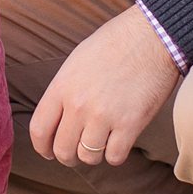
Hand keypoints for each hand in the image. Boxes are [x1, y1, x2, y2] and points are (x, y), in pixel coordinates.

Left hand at [30, 6, 182, 168]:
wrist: (153, 36)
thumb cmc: (115, 44)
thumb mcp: (77, 61)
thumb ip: (65, 90)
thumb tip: (58, 117)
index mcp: (62, 86)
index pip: (39, 129)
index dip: (42, 147)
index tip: (48, 151)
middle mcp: (79, 105)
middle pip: (62, 150)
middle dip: (67, 156)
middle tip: (76, 153)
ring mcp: (104, 116)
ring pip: (88, 157)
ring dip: (93, 155)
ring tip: (100, 144)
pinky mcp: (130, 124)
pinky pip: (114, 157)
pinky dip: (115, 155)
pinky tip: (119, 142)